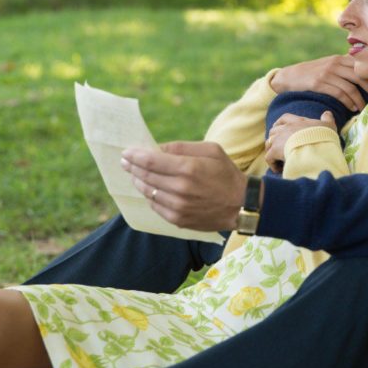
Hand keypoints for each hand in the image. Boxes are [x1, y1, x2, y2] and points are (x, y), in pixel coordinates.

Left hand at [121, 142, 245, 231]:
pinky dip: (150, 196)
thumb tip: (158, 148)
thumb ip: (182, 147)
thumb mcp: (211, 150)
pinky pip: (155, 206)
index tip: (126, 152)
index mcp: (188, 168)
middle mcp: (180, 189)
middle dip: (132, 167)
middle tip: (125, 161)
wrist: (241, 204)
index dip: (134, 155)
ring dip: (139, 181)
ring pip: (148, 192)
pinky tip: (150, 189)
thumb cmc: (226, 173)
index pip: (150, 161)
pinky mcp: (178, 220)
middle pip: (145, 176)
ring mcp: (178, 207)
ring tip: (135, 174)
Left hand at [264, 111, 336, 171]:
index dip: (280, 123)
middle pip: (273, 131)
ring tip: (279, 160)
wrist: (316, 148)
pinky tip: (280, 170)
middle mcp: (286, 128)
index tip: (278, 127)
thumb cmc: (324, 138)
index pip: (285, 118)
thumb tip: (327, 113)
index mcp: (298, 122)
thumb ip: (327, 120)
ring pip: (269, 143)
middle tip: (279, 148)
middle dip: (274, 138)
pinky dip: (272, 164)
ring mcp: (279, 139)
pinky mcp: (275, 151)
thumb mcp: (329, 127)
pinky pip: (268, 157)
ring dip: (272, 151)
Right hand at [270, 55, 367, 111]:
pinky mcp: (319, 83)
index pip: (362, 65)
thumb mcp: (329, 65)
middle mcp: (335, 63)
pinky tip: (352, 108)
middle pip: (360, 75)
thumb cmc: (312, 73)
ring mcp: (327, 73)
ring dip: (361, 99)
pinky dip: (348, 102)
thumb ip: (344, 67)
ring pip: (351, 87)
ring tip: (365, 108)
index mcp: (339, 58)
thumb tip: (363, 75)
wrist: (290, 76)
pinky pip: (339, 93)